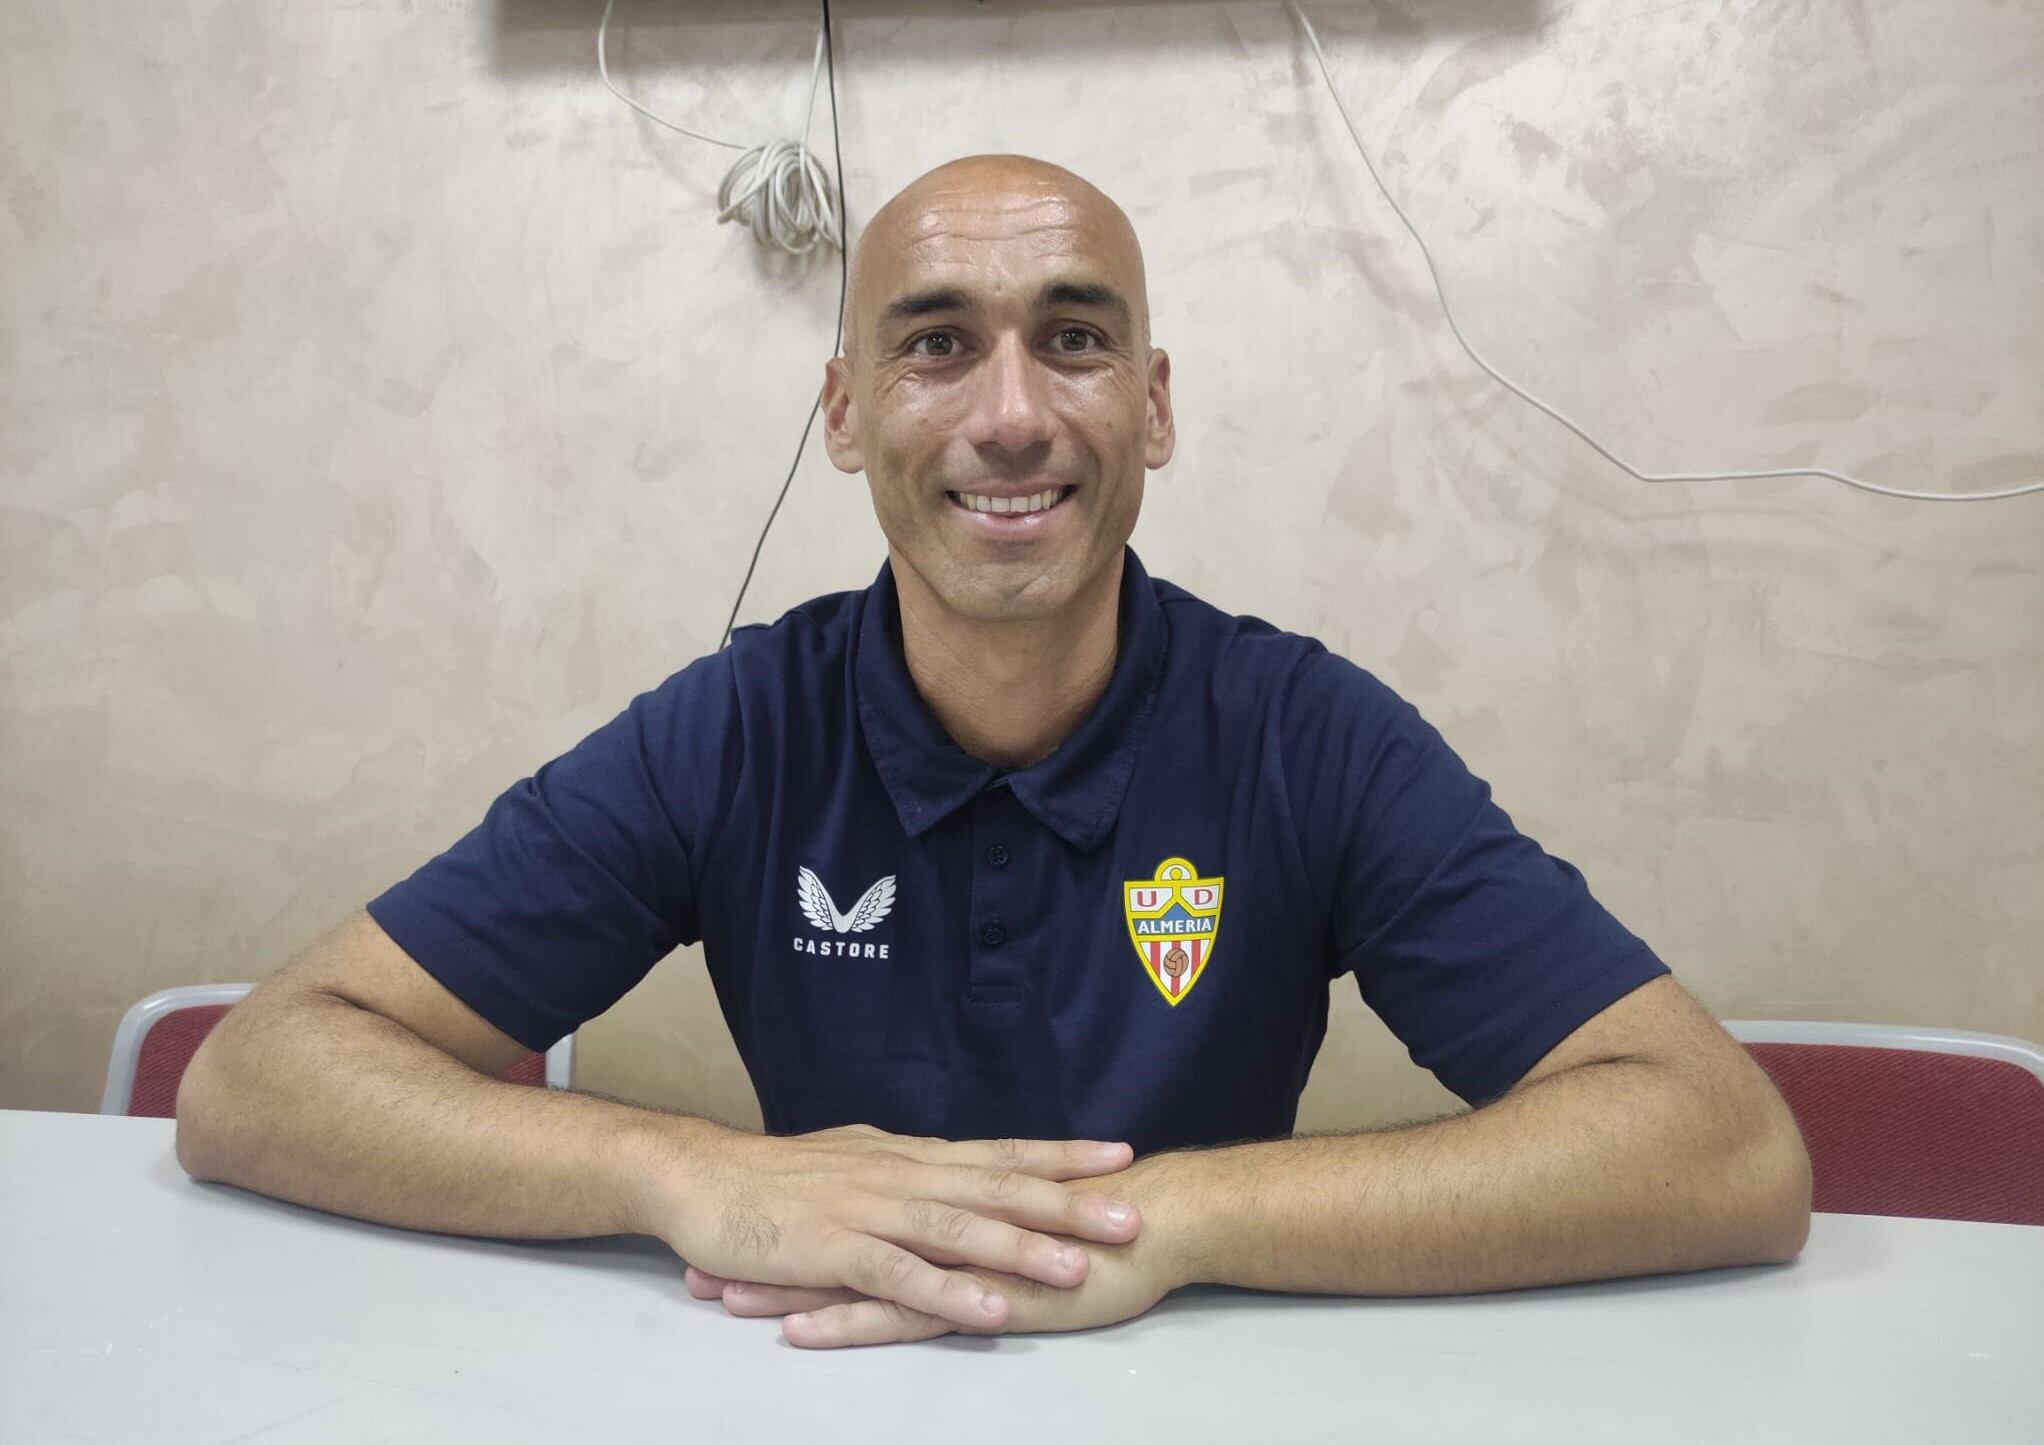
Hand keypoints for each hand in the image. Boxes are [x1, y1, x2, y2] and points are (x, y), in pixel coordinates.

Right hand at [634, 1121, 1144, 1332]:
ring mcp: (870, 1212)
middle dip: (1067, 1202)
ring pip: (959, 1230)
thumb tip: (950, 1171)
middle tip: (1131, 1213)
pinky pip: (903, 1277)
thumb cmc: (774, 1177)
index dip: (1060, 1155)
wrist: (698, 1178)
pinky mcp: (836, 1251)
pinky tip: (990, 1310)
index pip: (999, 1151)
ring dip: (1021, 1249)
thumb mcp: (854, 1162)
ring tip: (1078, 1267)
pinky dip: (950, 1294)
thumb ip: (905, 1171)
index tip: (1119, 1154)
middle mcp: (900, 1175)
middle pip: (996, 1187)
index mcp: (909, 1156)